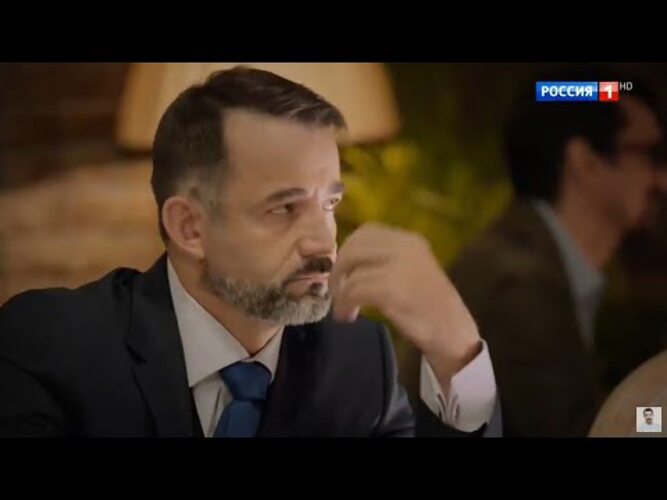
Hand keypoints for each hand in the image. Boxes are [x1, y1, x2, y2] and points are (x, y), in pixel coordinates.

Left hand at [330, 223, 481, 389]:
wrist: (453, 333)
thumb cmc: (430, 307)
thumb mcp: (411, 271)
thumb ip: (385, 260)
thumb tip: (347, 263)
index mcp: (410, 240)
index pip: (367, 232)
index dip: (348, 250)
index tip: (344, 271)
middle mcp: (405, 247)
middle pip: (354, 246)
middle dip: (339, 269)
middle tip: (336, 291)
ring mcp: (398, 266)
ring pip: (352, 271)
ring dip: (341, 292)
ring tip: (344, 309)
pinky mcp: (391, 289)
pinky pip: (354, 291)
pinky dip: (345, 305)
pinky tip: (348, 317)